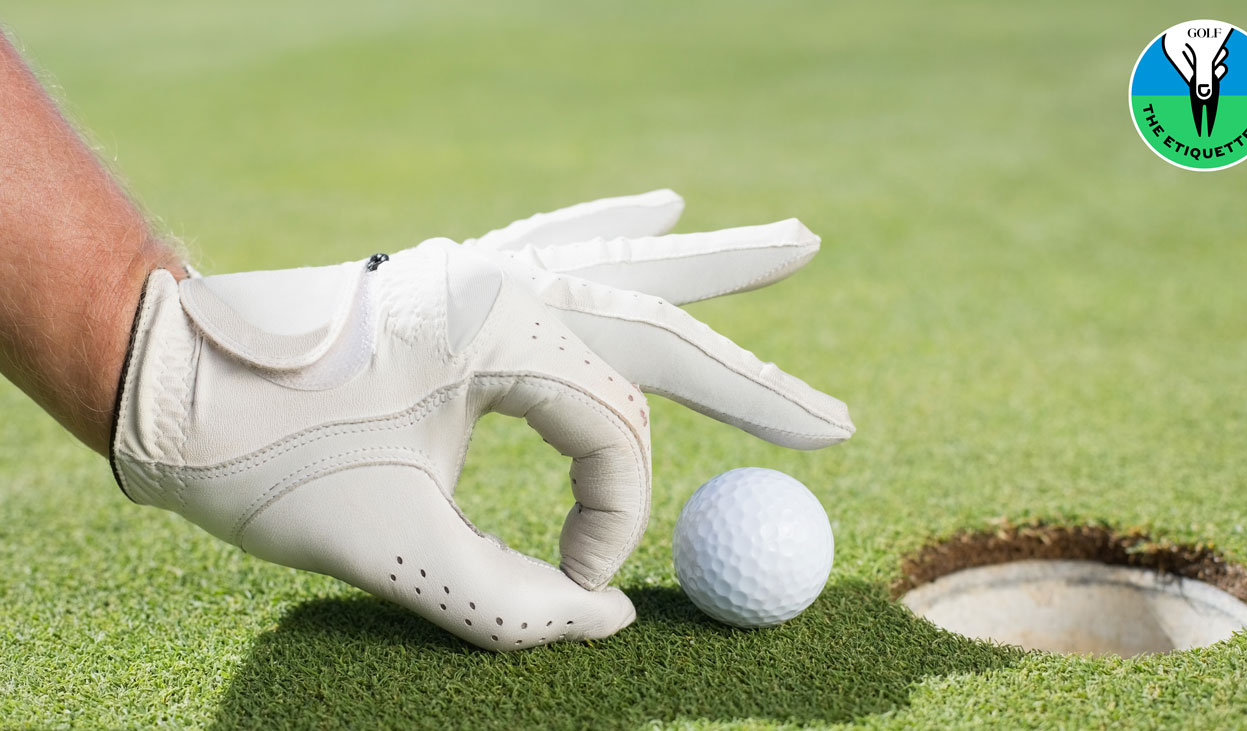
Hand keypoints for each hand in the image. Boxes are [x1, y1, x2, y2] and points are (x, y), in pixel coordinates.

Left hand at [111, 190, 852, 649]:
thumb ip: (507, 600)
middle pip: (663, 332)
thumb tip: (609, 621)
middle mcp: (506, 280)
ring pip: (626, 263)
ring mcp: (482, 268)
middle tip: (837, 426)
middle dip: (756, 386)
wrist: (163, 384)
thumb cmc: (264, 461)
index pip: (612, 439)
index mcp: (500, 330)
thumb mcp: (390, 547)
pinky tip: (663, 206)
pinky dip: (615, 229)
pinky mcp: (457, 279)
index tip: (576, 585)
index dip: (612, 524)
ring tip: (798, 243)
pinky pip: (556, 243)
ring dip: (714, 265)